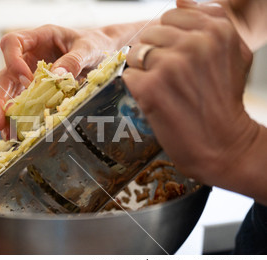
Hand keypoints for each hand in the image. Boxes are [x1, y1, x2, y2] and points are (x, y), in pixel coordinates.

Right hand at [0, 24, 115, 134]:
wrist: (102, 51)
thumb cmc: (93, 43)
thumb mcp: (88, 48)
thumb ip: (74, 60)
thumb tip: (57, 76)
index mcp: (39, 38)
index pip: (12, 43)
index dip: (13, 61)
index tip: (27, 81)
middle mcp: (29, 56)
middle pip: (4, 73)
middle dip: (0, 97)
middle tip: (1, 118)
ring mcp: (30, 72)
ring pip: (8, 91)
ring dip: (5, 112)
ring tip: (6, 131)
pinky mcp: (35, 88)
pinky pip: (22, 101)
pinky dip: (18, 116)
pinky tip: (16, 130)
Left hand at [123, 1, 258, 194]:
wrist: (222, 143)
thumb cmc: (224, 99)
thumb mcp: (234, 52)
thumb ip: (212, 20)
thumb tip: (180, 0)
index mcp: (216, 30)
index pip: (170, 16)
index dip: (169, 39)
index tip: (178, 59)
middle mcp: (194, 43)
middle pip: (149, 34)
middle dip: (154, 54)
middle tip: (170, 78)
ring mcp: (171, 65)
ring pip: (135, 53)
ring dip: (143, 71)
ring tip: (163, 89)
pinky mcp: (151, 87)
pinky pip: (128, 76)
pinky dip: (136, 88)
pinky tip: (155, 100)